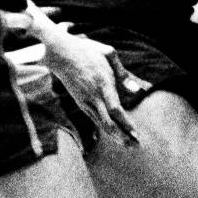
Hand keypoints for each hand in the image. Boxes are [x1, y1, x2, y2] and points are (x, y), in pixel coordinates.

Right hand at [41, 26, 141, 146]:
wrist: (60, 54)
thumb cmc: (87, 51)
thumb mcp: (108, 54)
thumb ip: (123, 74)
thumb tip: (136, 91)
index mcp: (103, 84)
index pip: (115, 110)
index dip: (125, 124)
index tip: (135, 135)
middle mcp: (93, 96)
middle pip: (108, 123)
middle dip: (123, 137)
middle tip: (136, 146)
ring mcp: (85, 101)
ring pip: (101, 124)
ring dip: (116, 136)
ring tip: (129, 144)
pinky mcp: (81, 103)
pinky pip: (95, 119)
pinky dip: (106, 129)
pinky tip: (115, 134)